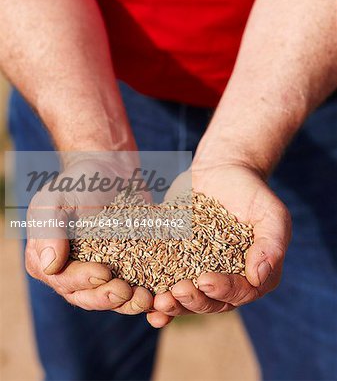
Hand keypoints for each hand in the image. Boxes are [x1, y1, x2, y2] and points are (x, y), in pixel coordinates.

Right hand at [25, 153, 152, 313]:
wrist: (110, 171)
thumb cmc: (79, 182)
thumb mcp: (56, 197)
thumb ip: (48, 228)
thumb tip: (50, 266)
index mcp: (46, 259)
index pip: (62, 280)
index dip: (82, 280)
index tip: (103, 272)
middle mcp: (69, 272)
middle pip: (85, 297)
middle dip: (106, 297)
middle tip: (125, 289)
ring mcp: (96, 272)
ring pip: (109, 299)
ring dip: (126, 303)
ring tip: (144, 298)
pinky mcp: (122, 269)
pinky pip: (130, 288)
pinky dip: (141, 294)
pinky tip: (156, 294)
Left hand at [147, 162, 290, 326]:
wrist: (222, 172)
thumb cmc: (251, 192)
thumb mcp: (271, 214)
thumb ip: (271, 245)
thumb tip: (257, 278)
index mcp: (254, 274)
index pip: (241, 292)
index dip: (223, 291)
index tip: (205, 280)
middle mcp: (229, 279)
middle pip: (213, 303)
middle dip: (194, 301)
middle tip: (177, 291)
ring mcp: (202, 272)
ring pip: (189, 299)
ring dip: (174, 305)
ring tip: (159, 301)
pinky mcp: (180, 261)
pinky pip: (169, 282)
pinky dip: (158, 296)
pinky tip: (147, 299)